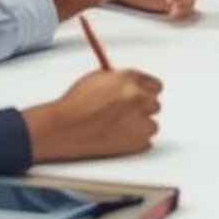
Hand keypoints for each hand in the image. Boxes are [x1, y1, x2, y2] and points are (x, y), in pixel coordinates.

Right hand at [23, 66, 162, 162]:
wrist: (64, 128)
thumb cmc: (75, 105)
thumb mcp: (97, 78)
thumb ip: (119, 79)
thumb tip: (131, 84)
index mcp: (129, 78)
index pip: (155, 84)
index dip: (146, 92)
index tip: (143, 96)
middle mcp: (137, 97)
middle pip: (154, 104)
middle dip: (141, 108)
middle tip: (124, 113)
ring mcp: (139, 119)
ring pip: (152, 124)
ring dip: (139, 125)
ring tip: (118, 126)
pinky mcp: (137, 140)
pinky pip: (145, 140)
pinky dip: (135, 140)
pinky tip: (118, 136)